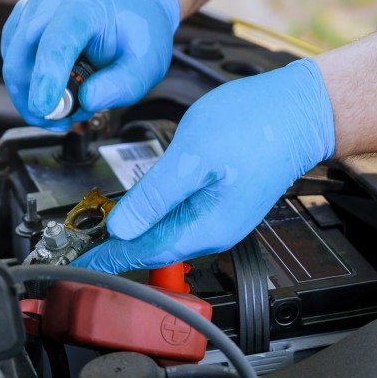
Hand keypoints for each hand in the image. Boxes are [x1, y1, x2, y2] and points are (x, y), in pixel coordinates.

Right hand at [0, 0, 180, 129]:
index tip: (43, 109)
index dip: (46, 78)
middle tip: (60, 123)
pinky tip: (54, 92)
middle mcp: (50, 0)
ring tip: (66, 108)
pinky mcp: (22, 20)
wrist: (132, 0)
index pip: (57, 42)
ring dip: (30, 95)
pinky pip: (12, 60)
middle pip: (21, 55)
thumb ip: (121, 86)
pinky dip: (28, 83)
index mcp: (85, 4)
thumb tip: (86, 100)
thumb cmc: (138, 31)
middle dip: (32, 98)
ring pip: (12, 62)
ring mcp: (31, 7)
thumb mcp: (146, 65)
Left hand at [73, 59, 334, 272]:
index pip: (144, 253)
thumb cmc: (256, 126)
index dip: (106, 259)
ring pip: (166, 234)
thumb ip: (154, 196)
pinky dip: (153, 217)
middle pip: (153, 250)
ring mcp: (219, 218)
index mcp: (205, 227)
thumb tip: (120, 228)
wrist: (300, 111)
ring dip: (133, 234)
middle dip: (115, 251)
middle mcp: (213, 231)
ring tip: (99, 235)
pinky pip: (179, 218)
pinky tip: (138, 211)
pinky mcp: (221, 201)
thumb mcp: (193, 156)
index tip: (76, 265)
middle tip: (78, 251)